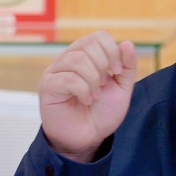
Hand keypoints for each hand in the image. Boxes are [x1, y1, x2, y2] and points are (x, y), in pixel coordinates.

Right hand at [38, 32, 137, 162]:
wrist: (87, 139)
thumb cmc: (101, 113)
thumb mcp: (122, 89)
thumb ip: (127, 67)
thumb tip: (128, 43)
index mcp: (85, 56)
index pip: (98, 36)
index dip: (112, 50)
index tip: (117, 71)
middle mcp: (68, 59)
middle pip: (87, 44)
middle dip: (103, 65)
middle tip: (104, 85)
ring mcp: (55, 71)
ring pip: (77, 60)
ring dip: (93, 80)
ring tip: (95, 95)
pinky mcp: (47, 86)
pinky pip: (68, 78)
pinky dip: (83, 90)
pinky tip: (86, 100)